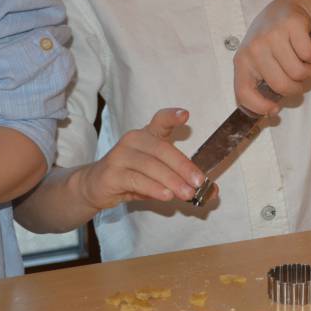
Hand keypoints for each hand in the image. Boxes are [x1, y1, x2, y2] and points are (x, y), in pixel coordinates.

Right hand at [75, 108, 204, 209]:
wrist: (96, 186)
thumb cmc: (133, 176)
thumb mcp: (160, 176)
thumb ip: (184, 180)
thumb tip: (214, 192)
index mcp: (148, 135)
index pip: (161, 120)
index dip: (172, 116)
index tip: (186, 115)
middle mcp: (134, 140)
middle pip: (162, 149)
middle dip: (183, 166)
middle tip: (198, 182)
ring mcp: (120, 155)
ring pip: (151, 166)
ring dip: (172, 181)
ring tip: (187, 193)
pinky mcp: (111, 173)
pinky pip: (136, 180)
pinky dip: (153, 188)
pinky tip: (166, 195)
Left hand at [234, 0, 310, 115]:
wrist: (286, 9)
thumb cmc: (274, 42)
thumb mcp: (261, 61)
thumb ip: (263, 84)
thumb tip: (272, 112)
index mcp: (242, 60)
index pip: (244, 92)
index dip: (260, 107)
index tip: (275, 110)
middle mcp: (254, 47)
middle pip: (281, 85)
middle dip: (298, 88)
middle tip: (301, 80)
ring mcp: (272, 34)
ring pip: (298, 72)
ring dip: (309, 72)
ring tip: (305, 63)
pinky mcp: (291, 24)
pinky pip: (309, 54)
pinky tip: (308, 48)